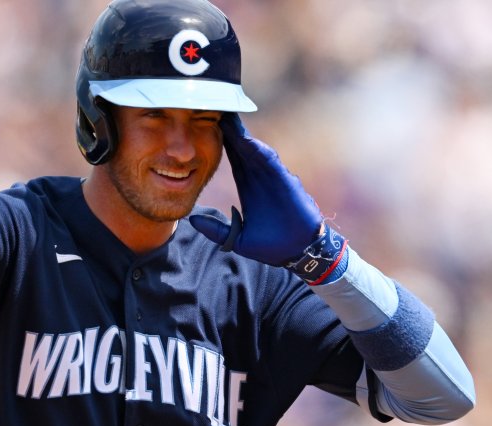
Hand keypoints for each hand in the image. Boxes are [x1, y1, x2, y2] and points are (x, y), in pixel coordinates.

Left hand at [188, 114, 323, 265]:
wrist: (299, 252)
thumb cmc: (273, 246)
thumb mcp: (237, 239)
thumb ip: (216, 230)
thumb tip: (192, 220)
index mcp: (248, 185)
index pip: (231, 157)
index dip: (218, 140)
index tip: (202, 124)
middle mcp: (260, 177)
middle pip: (241, 146)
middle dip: (228, 128)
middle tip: (212, 106)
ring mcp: (273, 177)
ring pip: (254, 150)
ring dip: (241, 134)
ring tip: (226, 116)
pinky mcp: (285, 182)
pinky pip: (270, 163)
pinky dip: (259, 152)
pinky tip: (246, 141)